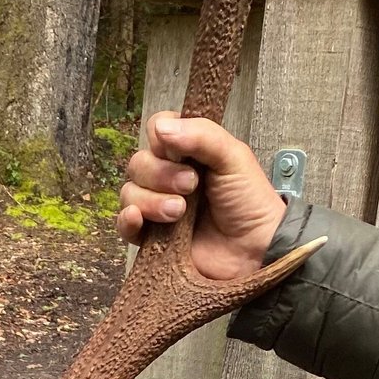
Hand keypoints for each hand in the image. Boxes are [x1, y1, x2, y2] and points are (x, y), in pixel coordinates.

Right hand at [119, 114, 285, 283]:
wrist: (254, 251)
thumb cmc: (249, 202)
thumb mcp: (234, 158)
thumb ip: (202, 136)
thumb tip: (160, 128)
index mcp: (188, 152)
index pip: (156, 129)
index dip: (162, 138)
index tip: (180, 153)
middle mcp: (168, 176)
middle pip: (138, 162)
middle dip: (160, 175)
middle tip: (191, 187)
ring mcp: (158, 207)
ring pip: (130, 192)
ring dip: (151, 200)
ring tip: (179, 213)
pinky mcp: (151, 238)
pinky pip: (123, 225)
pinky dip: (127, 220)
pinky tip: (138, 219)